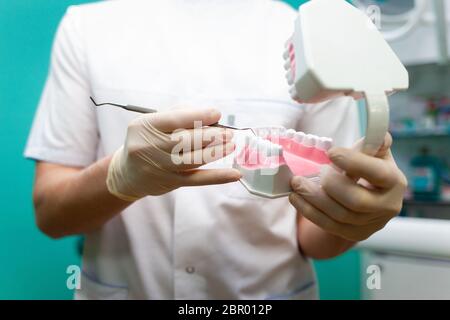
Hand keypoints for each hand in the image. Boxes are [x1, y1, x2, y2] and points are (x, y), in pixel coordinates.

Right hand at [107, 108, 240, 200]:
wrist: (128, 173)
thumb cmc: (146, 141)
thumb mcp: (152, 123)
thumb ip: (178, 115)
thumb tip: (210, 116)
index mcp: (143, 127)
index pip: (174, 120)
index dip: (198, 116)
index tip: (217, 114)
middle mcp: (149, 148)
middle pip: (185, 141)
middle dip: (211, 135)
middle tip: (228, 132)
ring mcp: (160, 167)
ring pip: (193, 159)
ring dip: (216, 152)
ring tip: (231, 145)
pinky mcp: (171, 183)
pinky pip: (198, 180)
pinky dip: (218, 177)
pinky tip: (234, 174)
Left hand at [289, 133, 406, 241]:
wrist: (368, 194)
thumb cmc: (369, 167)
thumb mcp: (373, 152)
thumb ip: (371, 143)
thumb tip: (375, 131)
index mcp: (395, 181)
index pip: (377, 173)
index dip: (354, 163)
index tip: (331, 152)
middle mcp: (388, 206)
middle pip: (356, 200)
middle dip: (329, 186)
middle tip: (309, 172)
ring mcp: (372, 224)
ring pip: (340, 215)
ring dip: (313, 198)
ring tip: (296, 183)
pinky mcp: (356, 234)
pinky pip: (329, 226)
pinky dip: (309, 211)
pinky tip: (296, 198)